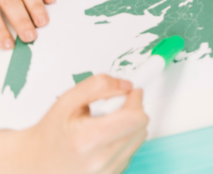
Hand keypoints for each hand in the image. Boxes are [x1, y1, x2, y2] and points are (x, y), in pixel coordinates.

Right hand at [0, 74, 147, 173]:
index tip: (130, 93)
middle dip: (132, 112)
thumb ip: (98, 86)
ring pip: (138, 140)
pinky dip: (123, 141)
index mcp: (88, 140)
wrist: (35, 162)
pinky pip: (130, 152)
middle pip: (140, 128)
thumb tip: (125, 85)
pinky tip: (103, 139)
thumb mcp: (67, 100)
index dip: (135, 101)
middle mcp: (99, 161)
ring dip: (128, 127)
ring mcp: (106, 172)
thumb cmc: (50, 133)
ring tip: (103, 125)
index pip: (136, 118)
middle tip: (113, 108)